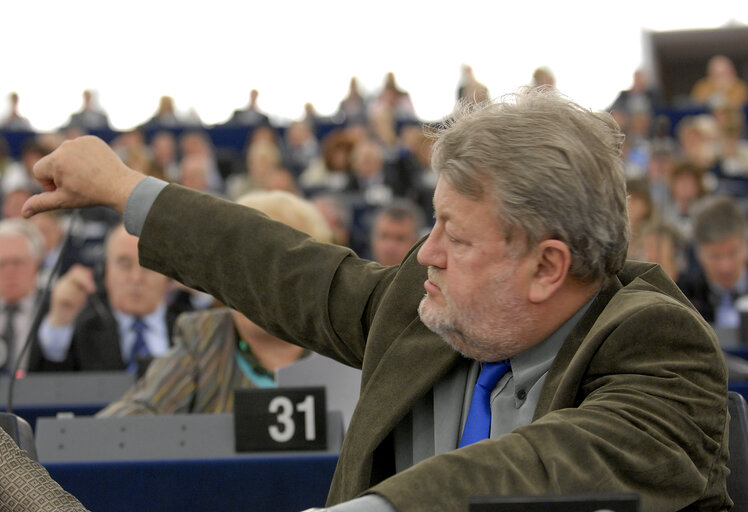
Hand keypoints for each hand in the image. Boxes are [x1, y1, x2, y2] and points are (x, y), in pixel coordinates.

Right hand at [22, 135, 145, 217]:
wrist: (120, 186)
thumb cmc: (91, 195)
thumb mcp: (63, 201)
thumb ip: (41, 203)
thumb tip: (23, 212)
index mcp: (55, 160)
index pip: (38, 171)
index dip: (49, 184)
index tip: (66, 189)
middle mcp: (65, 146)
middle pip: (52, 163)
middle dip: (60, 175)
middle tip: (79, 184)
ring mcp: (80, 141)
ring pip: (66, 155)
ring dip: (72, 166)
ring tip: (88, 176)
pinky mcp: (92, 139)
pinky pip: (80, 149)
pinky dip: (84, 157)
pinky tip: (95, 167)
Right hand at [47, 264, 96, 326]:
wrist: (62, 317)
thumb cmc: (74, 304)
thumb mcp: (83, 294)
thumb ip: (87, 283)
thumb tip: (91, 272)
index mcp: (71, 279)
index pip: (77, 270)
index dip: (86, 275)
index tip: (93, 284)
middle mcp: (64, 281)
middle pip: (75, 274)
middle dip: (86, 282)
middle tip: (92, 290)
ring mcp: (59, 288)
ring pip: (73, 286)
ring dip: (80, 296)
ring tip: (79, 302)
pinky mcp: (56, 296)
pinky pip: (68, 295)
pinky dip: (74, 301)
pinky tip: (73, 305)